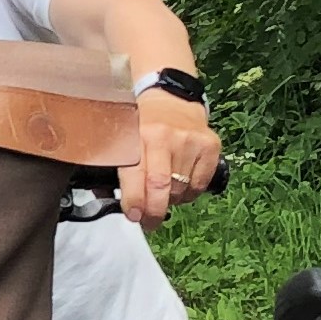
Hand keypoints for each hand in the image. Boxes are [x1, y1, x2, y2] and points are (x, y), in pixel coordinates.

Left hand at [125, 89, 222, 226]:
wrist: (172, 97)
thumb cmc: (143, 122)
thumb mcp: (125, 137)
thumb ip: (118, 166)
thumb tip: (109, 199)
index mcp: (139, 134)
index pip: (136, 175)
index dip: (135, 202)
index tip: (134, 216)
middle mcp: (166, 137)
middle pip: (162, 187)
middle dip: (154, 212)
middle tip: (149, 222)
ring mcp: (191, 141)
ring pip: (181, 190)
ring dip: (171, 200)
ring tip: (163, 193)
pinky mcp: (210, 146)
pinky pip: (199, 185)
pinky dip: (189, 193)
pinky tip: (181, 183)